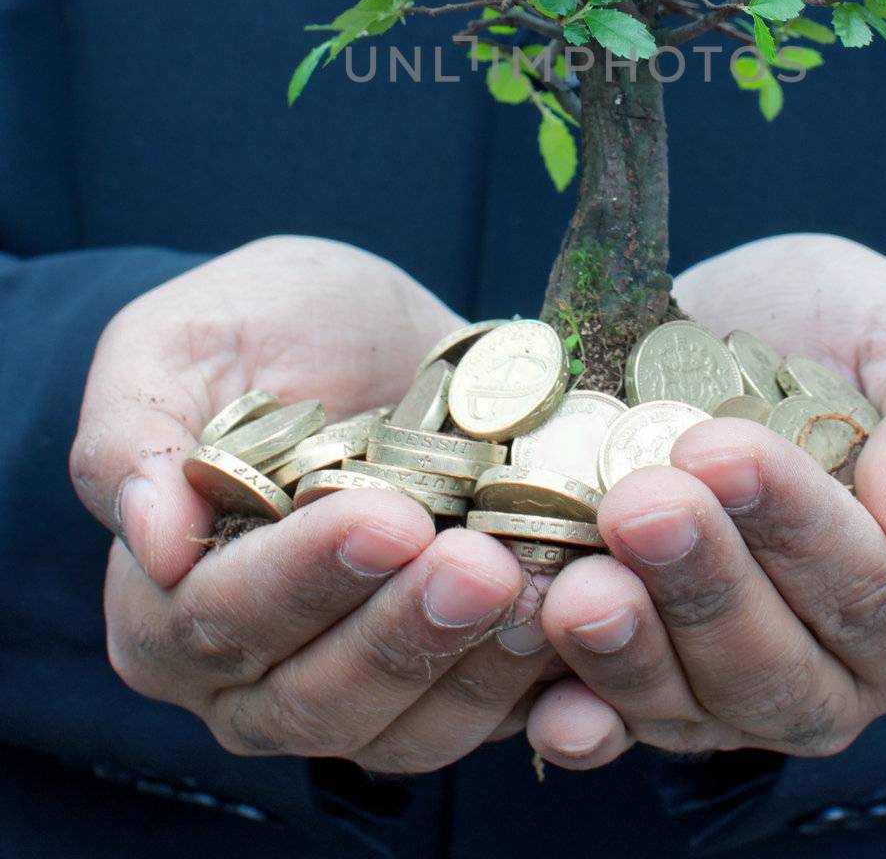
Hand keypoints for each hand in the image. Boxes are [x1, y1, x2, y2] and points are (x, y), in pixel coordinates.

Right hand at [72, 236, 557, 771]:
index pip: (215, 621)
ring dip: (476, 672)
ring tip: (541, 586)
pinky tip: (581, 617)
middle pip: (313, 699)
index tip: (385, 519)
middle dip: (401, 636)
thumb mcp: (177, 339)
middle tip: (480, 565)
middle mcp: (250, 671)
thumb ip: (135, 430)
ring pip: (404, 731)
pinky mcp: (445, 680)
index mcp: (165, 599)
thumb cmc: (258, 322)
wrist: (370, 327)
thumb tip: (149, 535)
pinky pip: (485, 719)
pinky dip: (536, 685)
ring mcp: (353, 687)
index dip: (299, 580)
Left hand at [527, 234, 885, 768]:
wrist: (723, 327)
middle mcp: (834, 674)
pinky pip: (612, 729)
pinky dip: (581, 724)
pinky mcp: (640, 688)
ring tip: (580, 586)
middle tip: (639, 505)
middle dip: (704, 586)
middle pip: (776, 667)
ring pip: (689, 706)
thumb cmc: (841, 330)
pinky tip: (548, 709)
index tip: (721, 450)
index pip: (871, 591)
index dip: (797, 526)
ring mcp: (728, 694)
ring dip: (631, 651)